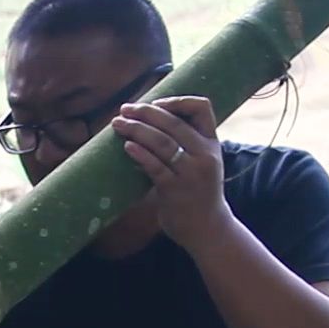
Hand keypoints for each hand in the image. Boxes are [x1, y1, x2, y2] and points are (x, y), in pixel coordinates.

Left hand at [110, 96, 232, 252]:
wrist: (207, 227)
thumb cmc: (197, 191)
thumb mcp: (202, 162)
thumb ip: (186, 142)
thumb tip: (151, 120)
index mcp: (211, 143)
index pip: (202, 108)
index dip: (177, 100)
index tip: (154, 102)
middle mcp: (204, 155)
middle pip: (174, 123)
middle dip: (146, 112)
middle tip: (124, 109)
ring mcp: (191, 173)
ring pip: (162, 143)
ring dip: (136, 130)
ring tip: (117, 124)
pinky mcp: (175, 190)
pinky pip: (155, 167)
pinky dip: (140, 154)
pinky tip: (126, 146)